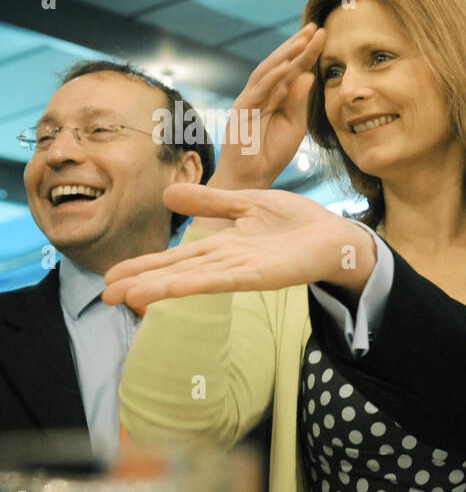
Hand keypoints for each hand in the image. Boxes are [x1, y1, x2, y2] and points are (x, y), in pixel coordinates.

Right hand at [103, 184, 375, 309]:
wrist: (335, 235)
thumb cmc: (296, 223)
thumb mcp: (247, 202)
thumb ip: (211, 200)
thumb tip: (168, 194)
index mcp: (222, 245)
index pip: (175, 257)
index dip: (143, 265)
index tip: (111, 276)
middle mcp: (227, 261)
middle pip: (176, 272)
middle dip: (141, 282)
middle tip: (105, 295)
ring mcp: (242, 270)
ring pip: (192, 279)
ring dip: (159, 287)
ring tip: (126, 297)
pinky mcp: (261, 275)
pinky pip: (223, 279)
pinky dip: (197, 283)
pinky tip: (173, 288)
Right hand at [208, 24, 326, 194]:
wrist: (252, 177)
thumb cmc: (272, 153)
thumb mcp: (295, 126)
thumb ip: (300, 102)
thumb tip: (308, 75)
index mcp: (276, 96)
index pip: (293, 69)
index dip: (307, 53)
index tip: (323, 35)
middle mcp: (262, 93)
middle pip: (280, 63)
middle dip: (297, 45)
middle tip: (315, 28)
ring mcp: (250, 99)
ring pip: (267, 71)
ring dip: (285, 55)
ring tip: (302, 40)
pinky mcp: (241, 110)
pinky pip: (258, 90)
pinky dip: (273, 78)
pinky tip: (286, 66)